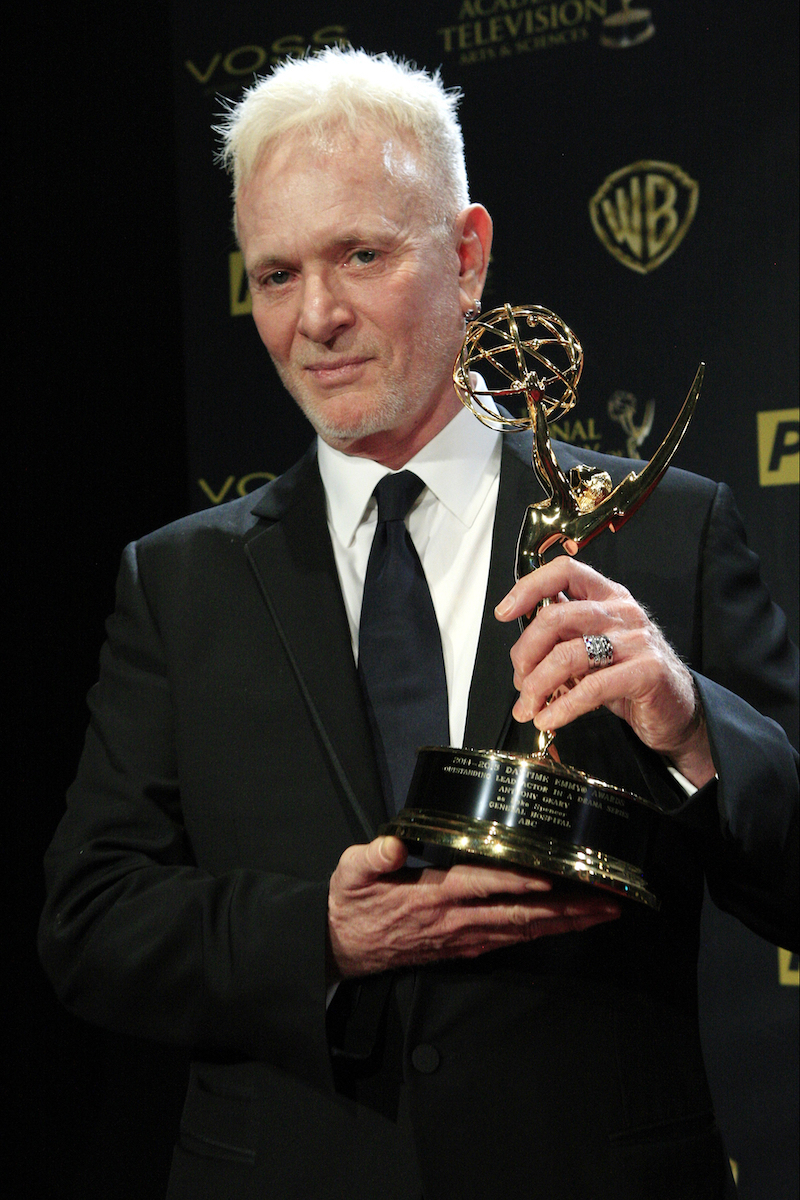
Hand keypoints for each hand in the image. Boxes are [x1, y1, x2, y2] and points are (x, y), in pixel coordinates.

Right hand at [327, 835, 620, 978]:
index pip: (483, 886)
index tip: (551, 875)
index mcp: (432, 896)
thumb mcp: (351, 872)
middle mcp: (456, 920)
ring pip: (524, 929)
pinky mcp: (466, 947)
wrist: (344, 948)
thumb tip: (394, 843)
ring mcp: (464, 938)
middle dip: (567, 908)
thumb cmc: (353, 904)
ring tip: (604, 912)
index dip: (518, 881)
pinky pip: (513, 939)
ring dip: (565, 922)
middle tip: (607, 901)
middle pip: (520, 913)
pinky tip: (566, 926)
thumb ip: (373, 856)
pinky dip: (544, 933)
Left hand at [494, 557, 714, 787]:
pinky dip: (562, 707)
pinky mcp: (646, 671)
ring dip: (538, 686)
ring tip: (529, 707)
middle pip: (555, 616)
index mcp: (607, 596)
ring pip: (567, 654)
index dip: (528, 588)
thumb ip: (563, 639)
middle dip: (525, 652)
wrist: (677, 710)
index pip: (564, 572)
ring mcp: (636, 640)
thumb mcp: (593, 649)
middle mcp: (622, 611)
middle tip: (518, 681)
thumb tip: (521, 651)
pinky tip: (549, 718)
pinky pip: (591, 688)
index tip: (504, 613)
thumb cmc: (630, 677)